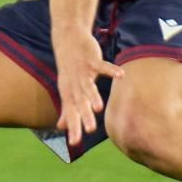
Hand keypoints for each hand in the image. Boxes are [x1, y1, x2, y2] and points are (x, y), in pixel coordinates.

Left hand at [53, 27, 124, 147]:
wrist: (67, 39)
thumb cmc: (69, 69)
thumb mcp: (66, 89)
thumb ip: (67, 109)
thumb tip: (61, 127)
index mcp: (69, 94)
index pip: (71, 114)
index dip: (73, 127)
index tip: (74, 143)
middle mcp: (74, 85)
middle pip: (80, 103)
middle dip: (84, 116)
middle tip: (89, 130)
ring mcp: (82, 72)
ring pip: (88, 86)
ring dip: (93, 96)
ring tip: (98, 108)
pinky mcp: (90, 59)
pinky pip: (102, 65)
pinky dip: (111, 70)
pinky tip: (121, 75)